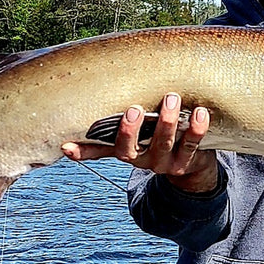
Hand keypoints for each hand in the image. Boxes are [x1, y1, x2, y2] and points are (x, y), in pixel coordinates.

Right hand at [61, 92, 219, 193]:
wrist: (192, 165)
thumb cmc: (156, 141)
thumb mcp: (131, 142)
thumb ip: (103, 141)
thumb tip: (63, 145)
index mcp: (127, 153)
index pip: (103, 151)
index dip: (85, 150)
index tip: (68, 145)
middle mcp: (143, 160)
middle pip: (133, 149)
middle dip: (132, 130)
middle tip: (135, 108)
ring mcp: (166, 163)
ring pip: (164, 144)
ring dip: (166, 121)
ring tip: (171, 97)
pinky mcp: (188, 161)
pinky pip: (192, 144)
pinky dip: (196, 128)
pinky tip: (200, 112)